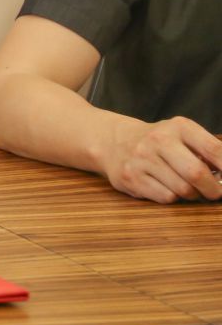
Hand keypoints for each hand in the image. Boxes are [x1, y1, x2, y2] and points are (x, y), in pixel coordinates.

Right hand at [99, 116, 221, 202]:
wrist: (112, 140)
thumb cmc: (159, 142)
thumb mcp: (182, 135)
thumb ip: (207, 151)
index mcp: (179, 127)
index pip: (215, 149)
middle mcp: (158, 140)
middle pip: (197, 174)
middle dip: (213, 190)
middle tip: (215, 193)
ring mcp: (142, 159)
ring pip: (183, 190)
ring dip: (192, 195)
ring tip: (187, 187)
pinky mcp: (131, 177)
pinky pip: (166, 198)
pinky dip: (172, 197)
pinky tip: (166, 187)